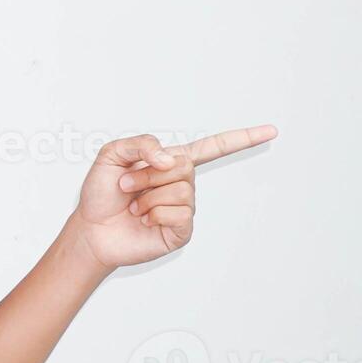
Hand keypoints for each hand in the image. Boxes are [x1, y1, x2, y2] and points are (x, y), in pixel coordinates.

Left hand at [71, 125, 277, 270]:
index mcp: (170, 163)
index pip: (212, 148)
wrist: (90, 229)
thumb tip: (171, 159)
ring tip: (133, 205)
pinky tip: (144, 220)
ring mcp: (183, 208)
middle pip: (184, 166)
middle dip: (147, 173)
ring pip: (180, 190)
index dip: (242, 139)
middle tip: (126, 185)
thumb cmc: (101, 194)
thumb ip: (140, 144)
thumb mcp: (111, 155)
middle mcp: (181, 184)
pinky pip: (179, 214)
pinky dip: (154, 214)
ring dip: (147, 196)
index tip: (271, 131)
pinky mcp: (181, 231)